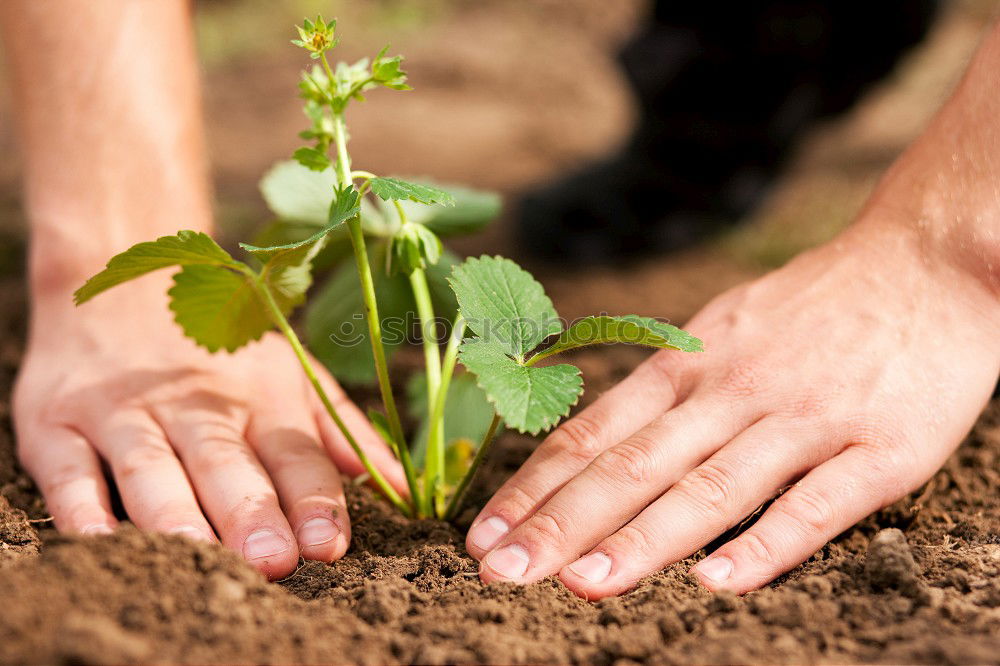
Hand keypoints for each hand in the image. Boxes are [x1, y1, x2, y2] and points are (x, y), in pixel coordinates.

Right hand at [13, 276, 405, 579]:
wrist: (124, 278)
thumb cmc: (223, 347)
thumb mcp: (290, 371)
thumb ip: (339, 428)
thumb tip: (393, 482)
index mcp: (260, 397)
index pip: (293, 453)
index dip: (314, 499)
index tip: (332, 545)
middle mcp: (195, 404)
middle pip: (226, 463)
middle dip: (252, 513)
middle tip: (276, 562)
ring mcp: (125, 411)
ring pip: (151, 467)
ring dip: (177, 515)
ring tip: (203, 559)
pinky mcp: (58, 422)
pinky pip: (69, 468)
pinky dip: (81, 505)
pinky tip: (100, 540)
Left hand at [465, 221, 998, 596]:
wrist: (925, 262)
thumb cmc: (810, 308)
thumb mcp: (719, 328)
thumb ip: (663, 390)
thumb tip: (592, 448)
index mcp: (689, 363)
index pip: (593, 433)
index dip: (534, 488)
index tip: (484, 534)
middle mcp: (733, 389)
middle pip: (634, 464)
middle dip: (562, 523)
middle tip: (501, 572)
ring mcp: (804, 418)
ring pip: (711, 487)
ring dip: (644, 539)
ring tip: (584, 585)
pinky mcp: (879, 449)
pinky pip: (816, 504)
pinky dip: (766, 545)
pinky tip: (719, 584)